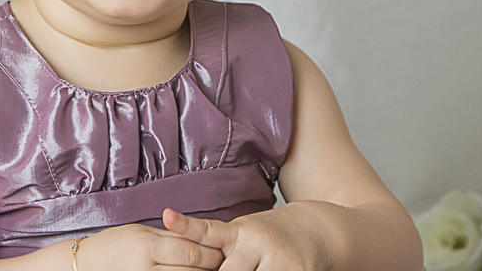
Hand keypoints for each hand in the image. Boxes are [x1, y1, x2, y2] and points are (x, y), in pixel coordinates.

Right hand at [73, 222, 225, 269]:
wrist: (82, 266)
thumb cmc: (112, 246)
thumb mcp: (140, 232)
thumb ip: (169, 236)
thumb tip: (200, 238)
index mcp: (147, 246)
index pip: (191, 251)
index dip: (212, 253)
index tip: (225, 251)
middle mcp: (146, 268)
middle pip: (191, 270)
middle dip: (212, 267)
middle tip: (227, 264)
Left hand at [161, 205, 328, 270]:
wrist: (314, 229)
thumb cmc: (269, 237)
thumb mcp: (242, 235)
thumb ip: (219, 247)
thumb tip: (189, 257)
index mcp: (238, 232)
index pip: (207, 231)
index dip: (186, 226)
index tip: (167, 216)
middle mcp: (256, 242)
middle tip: (233, 266)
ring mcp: (277, 258)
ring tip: (256, 265)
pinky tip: (272, 270)